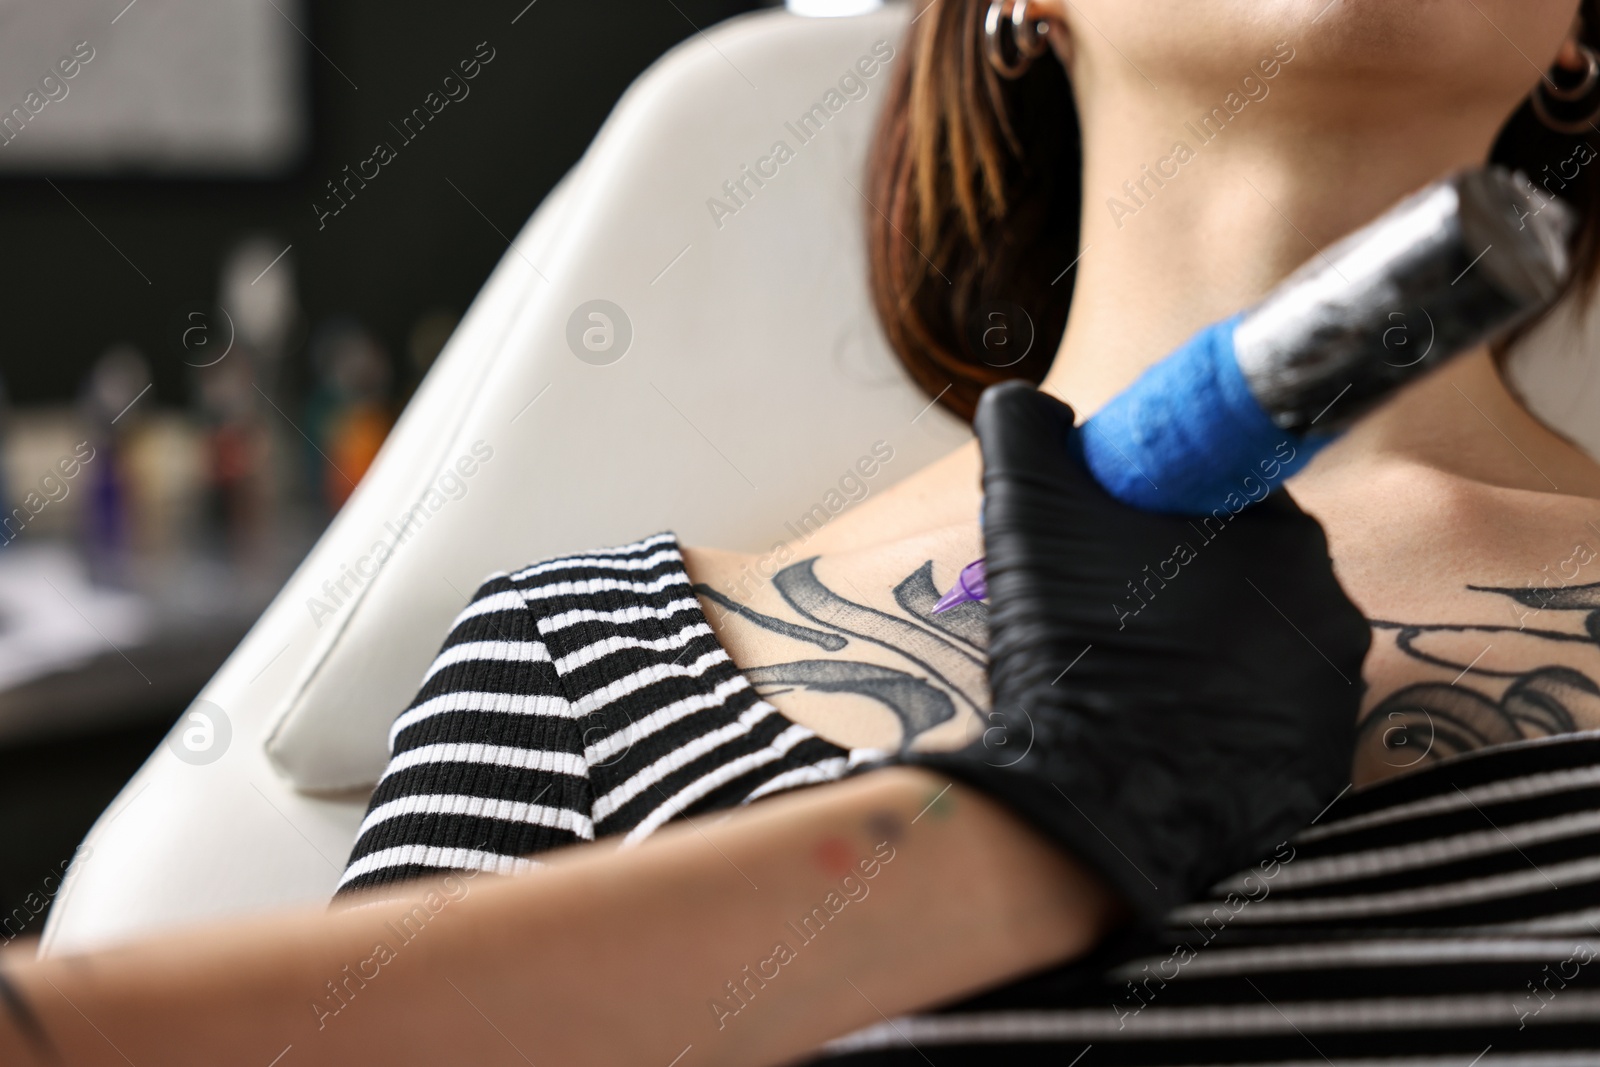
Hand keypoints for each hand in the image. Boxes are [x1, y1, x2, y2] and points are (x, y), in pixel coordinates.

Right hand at [909, 381, 1367, 924]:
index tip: (1114, 553)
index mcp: (1288, 536)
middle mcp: (1335, 613)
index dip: (1166, 520)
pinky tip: (1164, 735)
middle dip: (1190, 591)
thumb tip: (1024, 399)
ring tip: (1134, 683)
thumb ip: (1027, 430)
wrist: (1092, 804)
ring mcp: (1335, 703)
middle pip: (1253, 580)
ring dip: (1209, 659)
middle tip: (1115, 619)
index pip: (1231, 503)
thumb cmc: (1072, 646)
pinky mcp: (1319, 774)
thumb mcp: (1025, 512)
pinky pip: (1270, 730)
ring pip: (1263, 656)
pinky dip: (1225, 727)